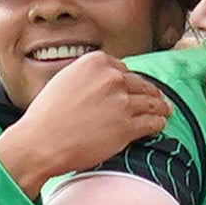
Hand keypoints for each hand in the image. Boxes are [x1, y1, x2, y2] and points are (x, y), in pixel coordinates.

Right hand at [0, 52, 171, 198]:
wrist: (40, 142)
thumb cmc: (46, 116)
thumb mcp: (64, 80)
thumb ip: (86, 77)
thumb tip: (99, 81)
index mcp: (96, 62)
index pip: (123, 68)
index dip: (129, 80)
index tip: (134, 86)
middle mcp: (112, 78)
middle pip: (140, 84)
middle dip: (149, 92)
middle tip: (158, 98)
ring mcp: (122, 102)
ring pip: (151, 102)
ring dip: (161, 107)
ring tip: (165, 110)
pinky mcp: (127, 126)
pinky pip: (152, 122)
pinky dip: (158, 123)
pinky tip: (160, 125)